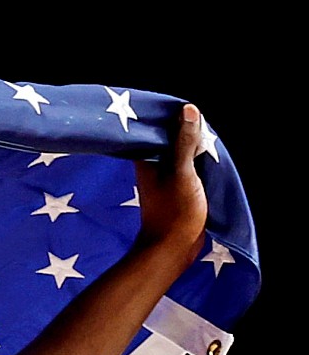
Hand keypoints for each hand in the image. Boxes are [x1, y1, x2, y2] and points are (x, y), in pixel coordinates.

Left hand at [134, 104, 209, 260]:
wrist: (173, 248)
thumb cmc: (174, 211)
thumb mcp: (183, 172)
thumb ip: (184, 143)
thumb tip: (187, 109)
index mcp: (147, 159)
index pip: (156, 127)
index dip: (170, 115)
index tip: (187, 106)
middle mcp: (153, 165)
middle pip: (171, 137)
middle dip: (186, 128)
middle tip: (203, 121)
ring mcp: (167, 176)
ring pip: (182, 151)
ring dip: (194, 145)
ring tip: (208, 135)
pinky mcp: (179, 186)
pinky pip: (189, 164)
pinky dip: (198, 158)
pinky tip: (208, 154)